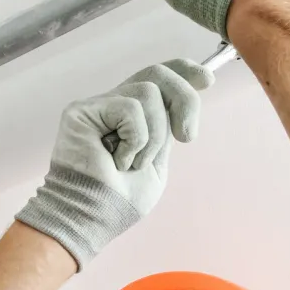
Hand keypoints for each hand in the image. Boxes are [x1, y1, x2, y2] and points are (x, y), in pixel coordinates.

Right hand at [15, 59, 212, 269]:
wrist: (92, 218)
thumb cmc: (118, 202)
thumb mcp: (155, 165)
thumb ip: (165, 132)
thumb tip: (183, 107)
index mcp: (130, 117)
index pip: (155, 78)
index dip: (183, 71)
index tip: (207, 80)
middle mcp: (112, 106)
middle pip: (157, 74)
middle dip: (184, 99)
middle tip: (187, 137)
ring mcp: (96, 106)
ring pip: (148, 93)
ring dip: (154, 136)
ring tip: (134, 164)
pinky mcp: (82, 111)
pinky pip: (130, 108)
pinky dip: (135, 139)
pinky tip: (117, 160)